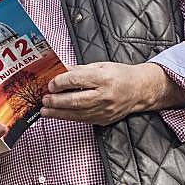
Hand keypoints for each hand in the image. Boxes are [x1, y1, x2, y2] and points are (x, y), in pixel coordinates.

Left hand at [41, 62, 184, 125]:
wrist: (139, 90)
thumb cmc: (120, 75)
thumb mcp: (101, 65)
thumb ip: (80, 70)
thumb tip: (61, 71)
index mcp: (104, 78)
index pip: (77, 80)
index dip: (61, 83)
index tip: (51, 84)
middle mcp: (105, 95)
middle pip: (76, 100)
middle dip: (57, 101)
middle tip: (45, 100)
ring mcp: (105, 110)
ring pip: (78, 113)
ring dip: (59, 113)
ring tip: (46, 111)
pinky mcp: (104, 119)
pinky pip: (84, 119)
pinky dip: (70, 117)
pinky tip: (59, 115)